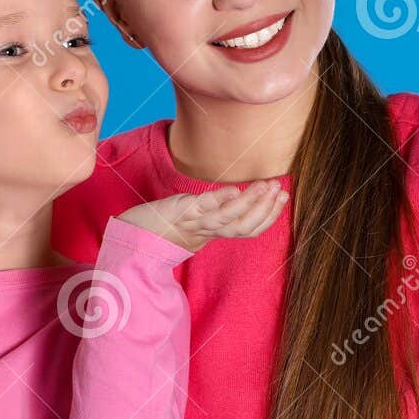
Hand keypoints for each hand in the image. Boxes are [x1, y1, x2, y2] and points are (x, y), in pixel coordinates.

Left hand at [115, 180, 287, 251]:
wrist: (134, 231)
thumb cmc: (166, 223)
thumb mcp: (196, 219)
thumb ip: (218, 211)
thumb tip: (240, 195)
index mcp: (213, 233)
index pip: (249, 230)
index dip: (269, 216)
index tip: (284, 197)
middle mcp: (206, 231)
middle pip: (243, 227)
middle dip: (265, 209)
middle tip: (280, 189)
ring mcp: (194, 221)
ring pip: (228, 219)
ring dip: (251, 203)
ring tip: (267, 185)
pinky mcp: (180, 211)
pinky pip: (204, 207)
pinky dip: (221, 200)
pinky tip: (236, 190)